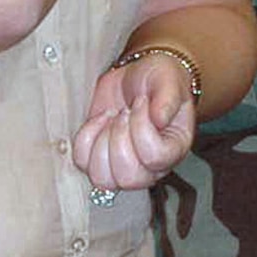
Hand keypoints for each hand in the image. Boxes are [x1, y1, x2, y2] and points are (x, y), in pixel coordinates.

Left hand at [74, 54, 195, 193]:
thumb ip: (168, 97)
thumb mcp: (168, 79)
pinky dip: (86, 137)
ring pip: (103, 179)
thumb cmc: (157, 80)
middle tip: (124, 112)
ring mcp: (123, 166)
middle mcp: (151, 167)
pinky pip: (83, 162)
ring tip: (111, 118)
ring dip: (100, 143)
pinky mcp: (98, 158)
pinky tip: (100, 119)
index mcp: (174, 149)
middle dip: (119, 138)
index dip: (142, 128)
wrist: (136, 77)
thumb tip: (159, 119)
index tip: (141, 103)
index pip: (155, 157)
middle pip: (128, 178)